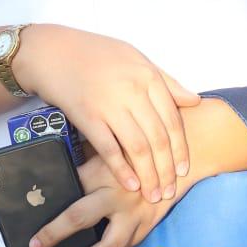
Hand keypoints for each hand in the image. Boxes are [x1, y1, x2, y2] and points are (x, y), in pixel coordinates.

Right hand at [14, 24, 198, 201]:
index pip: (172, 119)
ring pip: (138, 147)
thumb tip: (194, 101)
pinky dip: (122, 170)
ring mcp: (109, 104)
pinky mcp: (87, 116)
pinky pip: (109, 149)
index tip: (184, 170)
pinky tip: (131, 185)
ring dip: (148, 175)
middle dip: (166, 170)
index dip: (181, 149)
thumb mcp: (135, 58)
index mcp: (147, 76)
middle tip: (170, 192)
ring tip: (153, 195)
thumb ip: (166, 81)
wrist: (52, 51)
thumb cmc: (94, 53)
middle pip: (158, 138)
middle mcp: (132, 90)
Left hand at [27, 153, 178, 246]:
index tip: (31, 214)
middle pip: (80, 217)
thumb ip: (85, 165)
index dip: (48, 203)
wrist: (175, 162)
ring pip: (108, 245)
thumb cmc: (133, 155)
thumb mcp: (106, 152)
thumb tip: (53, 178)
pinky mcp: (146, 227)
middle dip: (55, 233)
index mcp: (102, 172)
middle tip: (37, 246)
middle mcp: (116, 195)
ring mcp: (133, 215)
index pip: (69, 187)